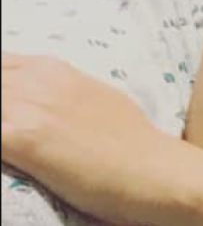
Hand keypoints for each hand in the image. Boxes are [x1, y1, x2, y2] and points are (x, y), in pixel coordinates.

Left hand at [1, 52, 186, 224]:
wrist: (153, 169)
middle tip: (12, 128)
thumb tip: (35, 100)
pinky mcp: (20, 138)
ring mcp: (26, 107)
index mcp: (51, 68)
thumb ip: (55, 90)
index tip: (8, 110)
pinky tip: (10, 154)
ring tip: (15, 141)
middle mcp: (35, 80)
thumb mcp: (92, 97)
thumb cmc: (131, 142)